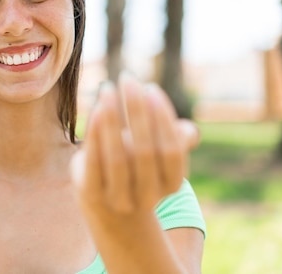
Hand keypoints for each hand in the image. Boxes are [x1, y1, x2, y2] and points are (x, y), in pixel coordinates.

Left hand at [71, 72, 199, 216]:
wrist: (107, 203)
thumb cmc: (138, 165)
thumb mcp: (159, 152)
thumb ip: (174, 138)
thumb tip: (189, 131)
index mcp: (171, 184)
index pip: (171, 150)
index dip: (162, 118)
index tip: (150, 88)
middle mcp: (147, 196)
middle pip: (144, 151)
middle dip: (136, 111)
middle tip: (128, 78)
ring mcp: (118, 198)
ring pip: (117, 158)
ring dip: (112, 118)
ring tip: (107, 87)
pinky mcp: (92, 193)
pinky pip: (94, 162)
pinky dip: (95, 134)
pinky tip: (96, 109)